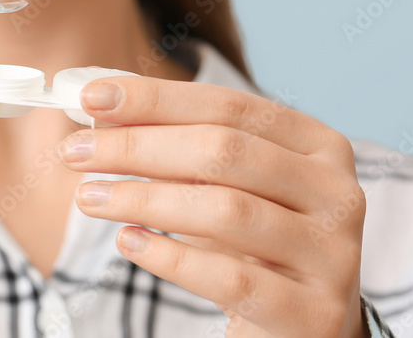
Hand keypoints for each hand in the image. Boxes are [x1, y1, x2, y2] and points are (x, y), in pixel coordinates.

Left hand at [57, 77, 368, 336]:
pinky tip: (129, 241)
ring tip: (88, 197)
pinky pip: (229, 278)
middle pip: (224, 152)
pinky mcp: (312, 312)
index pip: (228, 106)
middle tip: (75, 150)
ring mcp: (331, 255)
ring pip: (224, 211)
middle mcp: (337, 193)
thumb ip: (173, 142)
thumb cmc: (251, 242)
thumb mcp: (221, 185)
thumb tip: (97, 104)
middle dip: (137, 146)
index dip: (155, 98)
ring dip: (143, 198)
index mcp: (318, 146)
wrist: (302, 327)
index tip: (90, 97)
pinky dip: (170, 255)